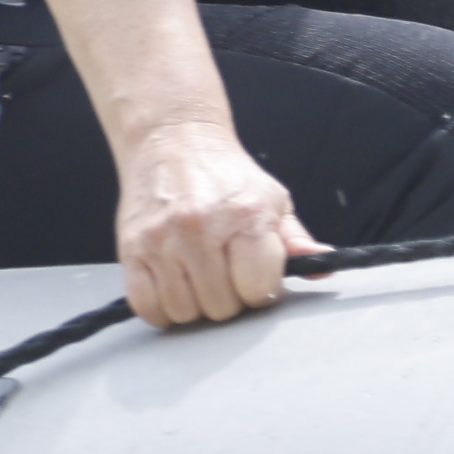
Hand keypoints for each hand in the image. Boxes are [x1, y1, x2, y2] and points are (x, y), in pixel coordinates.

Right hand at [117, 120, 320, 328]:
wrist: (174, 142)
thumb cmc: (226, 176)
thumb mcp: (273, 200)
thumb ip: (296, 240)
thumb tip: (323, 265)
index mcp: (245, 217)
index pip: (259, 289)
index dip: (262, 291)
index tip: (257, 278)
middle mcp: (200, 228)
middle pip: (222, 306)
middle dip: (231, 299)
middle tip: (227, 274)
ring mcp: (161, 240)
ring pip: (185, 311)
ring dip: (196, 305)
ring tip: (201, 277)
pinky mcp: (130, 249)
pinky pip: (147, 306)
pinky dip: (162, 308)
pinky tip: (174, 288)